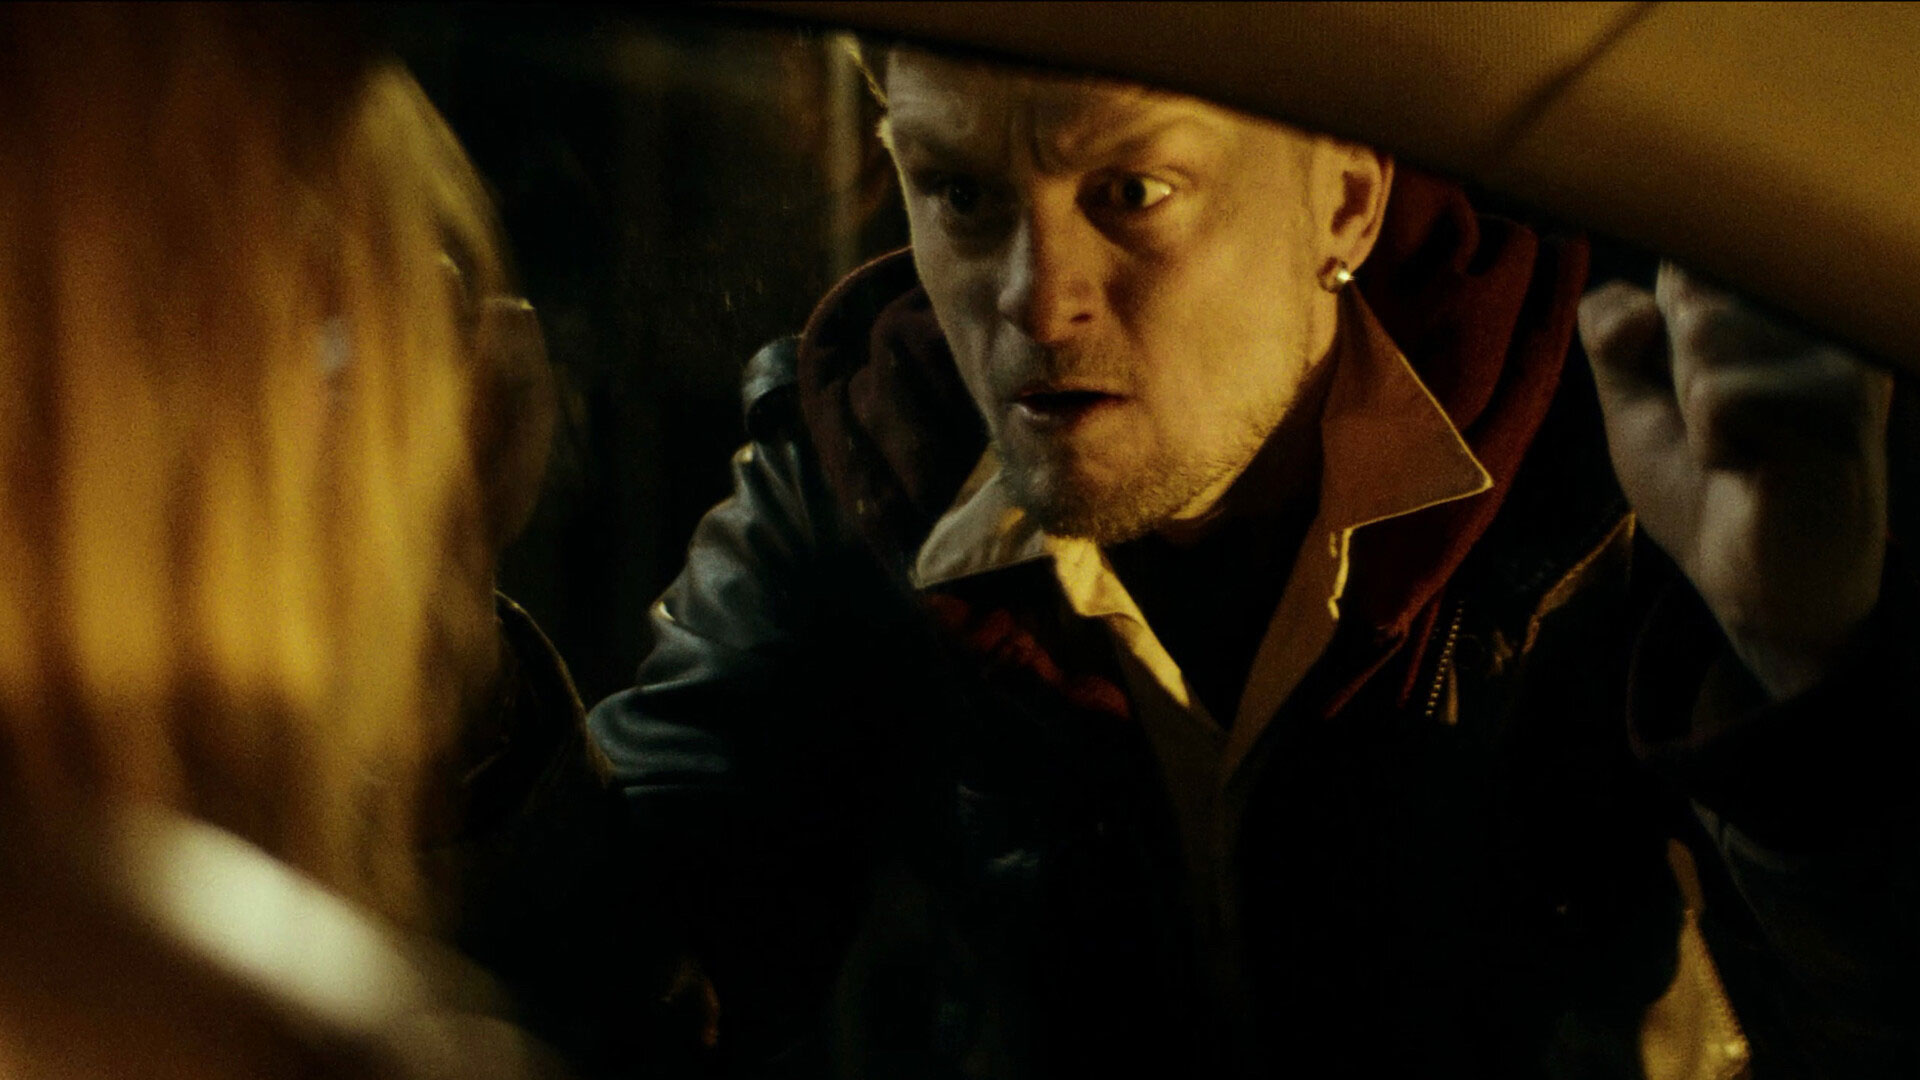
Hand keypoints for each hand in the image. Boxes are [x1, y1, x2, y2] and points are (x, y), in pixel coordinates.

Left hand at [1580, 263, 1892, 700]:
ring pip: (1705, 337)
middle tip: (1727, 433)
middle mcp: (1822, 310)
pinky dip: (1716, 444)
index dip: (1655, 332)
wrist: (1751, 584)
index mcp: (1779, 299)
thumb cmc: (1701, 485)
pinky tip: (1760, 472)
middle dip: (1676, 377)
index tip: (1693, 386)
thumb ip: (1611, 334)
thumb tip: (1640, 305)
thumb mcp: (1634, 400)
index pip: (1681, 261)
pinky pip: (1721, 396)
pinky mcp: (1844, 401)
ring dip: (1698, 414)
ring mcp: (1841, 351)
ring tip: (1747, 451)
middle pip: (1689, 294)